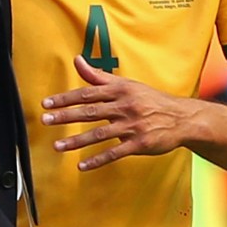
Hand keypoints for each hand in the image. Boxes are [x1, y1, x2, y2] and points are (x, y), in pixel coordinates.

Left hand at [40, 55, 194, 170]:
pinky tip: (81, 166)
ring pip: (99, 134)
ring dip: (77, 141)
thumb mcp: (126, 85)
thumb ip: (98, 76)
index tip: (46, 103)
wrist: (181, 118)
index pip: (87, 93)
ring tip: (57, 146)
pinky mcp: (139, 143)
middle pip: (90, 111)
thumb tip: (77, 60)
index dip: (66, 98)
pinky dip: (98, 160)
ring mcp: (132, 126)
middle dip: (65, 116)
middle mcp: (125, 106)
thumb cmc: (149, 99)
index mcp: (120, 90)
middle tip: (45, 120)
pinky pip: (115, 153)